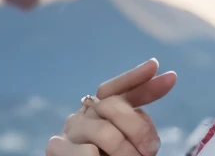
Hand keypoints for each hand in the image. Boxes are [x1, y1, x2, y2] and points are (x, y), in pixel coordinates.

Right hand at [47, 58, 177, 155]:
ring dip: (125, 151)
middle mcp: (82, 116)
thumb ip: (138, 128)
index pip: (115, 88)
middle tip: (151, 150)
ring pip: (104, 132)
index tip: (157, 67)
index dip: (135, 77)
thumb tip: (158, 113)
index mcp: (100, 112)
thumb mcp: (130, 145)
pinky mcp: (55, 147)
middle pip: (112, 105)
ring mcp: (68, 131)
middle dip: (138, 127)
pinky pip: (87, 153)